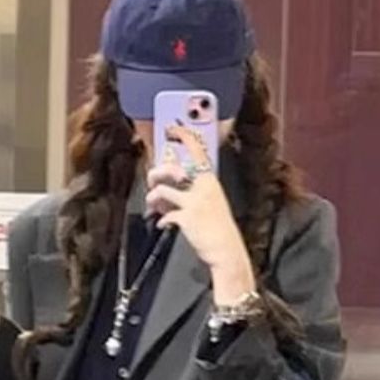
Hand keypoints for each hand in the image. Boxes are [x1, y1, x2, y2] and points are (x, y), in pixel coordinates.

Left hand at [147, 126, 254, 300]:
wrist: (227, 251)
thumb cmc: (218, 228)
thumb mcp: (211, 204)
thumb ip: (192, 194)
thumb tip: (168, 193)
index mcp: (210, 181)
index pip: (197, 152)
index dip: (184, 137)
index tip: (172, 128)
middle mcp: (203, 188)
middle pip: (171, 169)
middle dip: (156, 173)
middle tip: (152, 181)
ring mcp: (195, 203)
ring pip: (162, 190)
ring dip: (153, 198)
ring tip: (154, 206)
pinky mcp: (187, 218)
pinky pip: (165, 215)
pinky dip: (162, 220)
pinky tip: (164, 225)